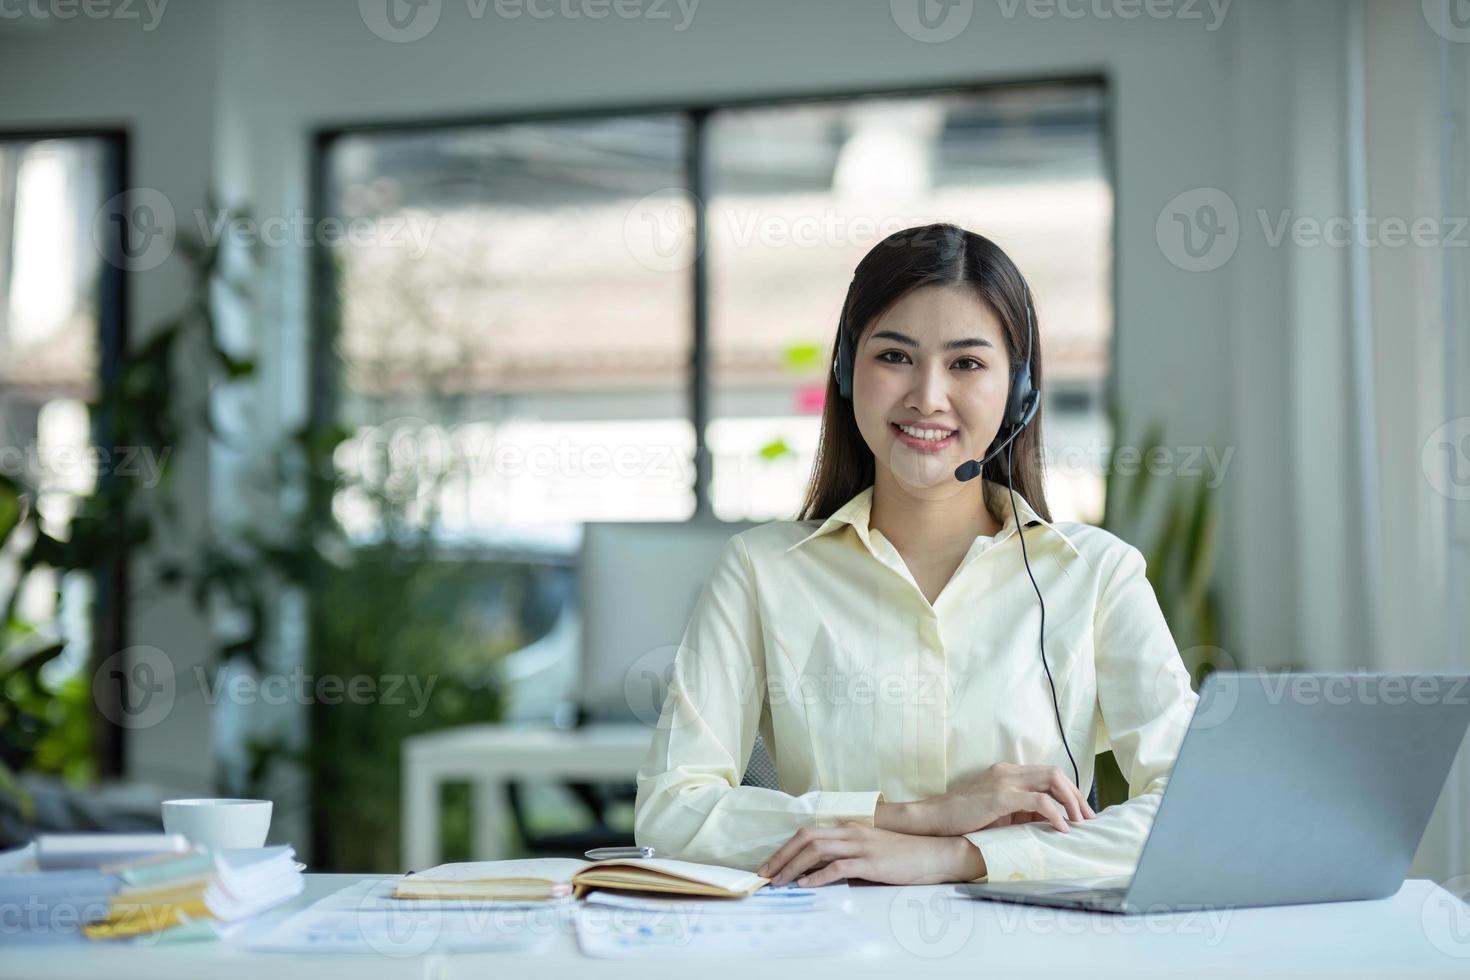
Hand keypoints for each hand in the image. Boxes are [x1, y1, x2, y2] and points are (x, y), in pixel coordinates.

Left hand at [756, 824, 976, 887]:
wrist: (934, 853)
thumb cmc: (902, 855)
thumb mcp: (868, 851)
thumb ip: (844, 857)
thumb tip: (817, 872)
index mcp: (848, 829)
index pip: (808, 833)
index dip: (785, 848)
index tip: (770, 864)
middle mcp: (851, 833)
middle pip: (806, 838)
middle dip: (781, 856)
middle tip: (765, 873)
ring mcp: (861, 846)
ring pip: (816, 850)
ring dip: (793, 866)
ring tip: (779, 881)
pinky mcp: (871, 862)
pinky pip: (838, 867)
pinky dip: (818, 876)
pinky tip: (805, 885)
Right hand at [911, 762, 1096, 836]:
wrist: (933, 818)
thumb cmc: (962, 819)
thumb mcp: (997, 813)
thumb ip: (1020, 812)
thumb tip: (1050, 823)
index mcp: (1007, 773)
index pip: (1047, 774)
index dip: (1069, 791)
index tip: (1081, 813)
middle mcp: (1008, 771)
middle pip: (1055, 773)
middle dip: (1076, 795)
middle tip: (1088, 819)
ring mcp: (1004, 781)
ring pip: (1051, 780)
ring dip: (1070, 801)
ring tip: (1079, 823)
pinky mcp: (1001, 796)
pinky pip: (1038, 802)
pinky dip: (1055, 814)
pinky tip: (1062, 828)